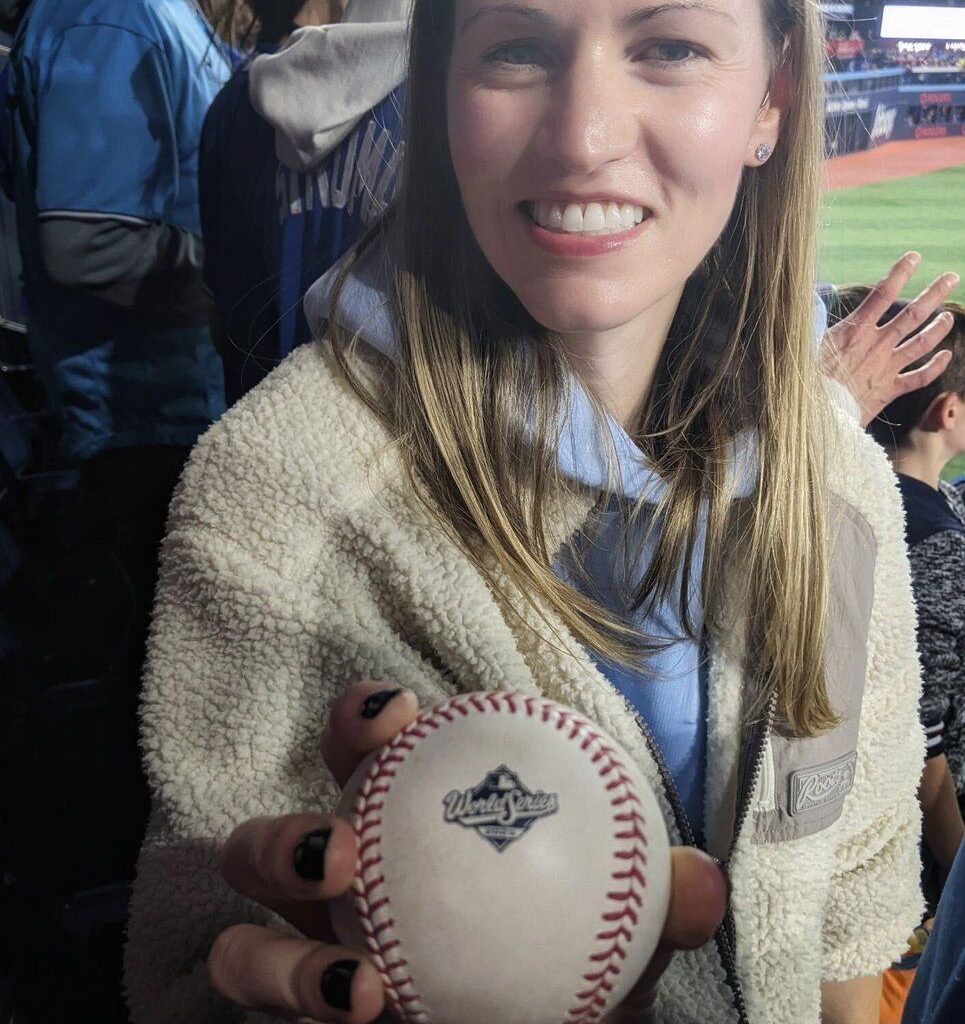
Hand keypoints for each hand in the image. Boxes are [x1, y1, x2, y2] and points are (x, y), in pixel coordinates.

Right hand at [206, 682, 726, 1021]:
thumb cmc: (575, 983)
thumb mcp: (623, 946)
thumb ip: (655, 911)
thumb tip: (700, 880)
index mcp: (403, 839)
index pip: (361, 762)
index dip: (359, 722)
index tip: (401, 714)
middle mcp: (339, 900)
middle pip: (263, 848)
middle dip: (280, 838)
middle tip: (341, 848)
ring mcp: (309, 975)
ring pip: (238, 953)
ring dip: (275, 962)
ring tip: (358, 983)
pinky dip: (304, 1015)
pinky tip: (366, 1016)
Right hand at [820, 252, 959, 426]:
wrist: (816, 416)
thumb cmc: (805, 381)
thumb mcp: (804, 346)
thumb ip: (812, 324)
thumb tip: (806, 302)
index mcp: (854, 331)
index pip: (881, 294)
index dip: (899, 273)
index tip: (914, 257)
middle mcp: (876, 346)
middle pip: (912, 315)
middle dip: (934, 293)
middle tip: (951, 278)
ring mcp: (886, 368)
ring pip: (922, 343)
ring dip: (939, 327)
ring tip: (949, 316)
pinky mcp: (889, 390)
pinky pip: (920, 377)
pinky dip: (936, 366)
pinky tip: (946, 355)